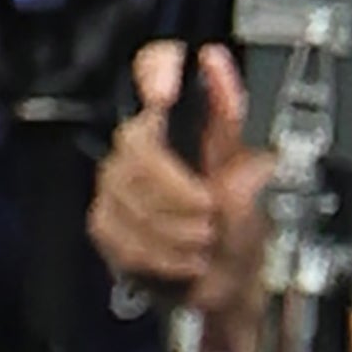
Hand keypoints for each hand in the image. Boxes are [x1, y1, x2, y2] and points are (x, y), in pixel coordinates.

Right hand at [87, 35, 266, 346]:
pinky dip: (163, 255)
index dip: (153, 69)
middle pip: (136, 143)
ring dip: (176, 228)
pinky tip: (185, 261)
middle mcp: (138, 142)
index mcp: (176, 120)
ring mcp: (116, 181)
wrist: (230, 288)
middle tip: (210, 216)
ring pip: (128, 193)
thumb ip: (230, 118)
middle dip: (177, 188)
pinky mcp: (104, 222)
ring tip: (205, 243)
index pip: (151, 67)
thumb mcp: (248, 173)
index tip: (165, 91)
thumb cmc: (237, 228)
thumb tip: (215, 62)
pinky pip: (124, 234)